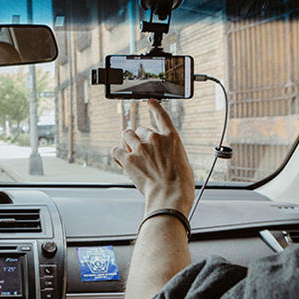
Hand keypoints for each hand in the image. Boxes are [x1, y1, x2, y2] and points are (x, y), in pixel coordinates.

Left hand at [112, 99, 194, 216]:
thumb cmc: (180, 184)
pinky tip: (122, 161)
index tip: (149, 101)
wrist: (170, 196)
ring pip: (126, 134)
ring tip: (131, 153)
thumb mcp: (182, 161)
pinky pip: (116, 150)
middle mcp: (154, 138)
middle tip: (143, 154)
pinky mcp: (128, 159)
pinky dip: (118, 154)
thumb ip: (169, 151)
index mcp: (171, 138)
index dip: (154, 106)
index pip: (161, 115)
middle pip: (141, 129)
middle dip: (140, 139)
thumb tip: (160, 154)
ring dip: (128, 142)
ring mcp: (140, 148)